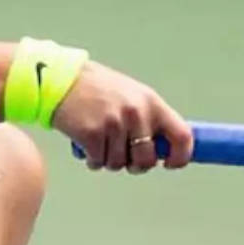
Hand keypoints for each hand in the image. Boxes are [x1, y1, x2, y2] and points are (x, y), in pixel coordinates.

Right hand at [51, 61, 194, 172]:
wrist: (61, 80)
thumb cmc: (98, 90)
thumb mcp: (132, 95)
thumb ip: (150, 119)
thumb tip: (165, 149)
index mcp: (151, 103)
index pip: (182, 135)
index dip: (181, 156)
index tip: (171, 164)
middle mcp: (136, 113)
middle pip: (147, 160)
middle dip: (135, 164)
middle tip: (123, 154)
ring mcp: (114, 124)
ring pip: (120, 164)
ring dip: (109, 159)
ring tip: (100, 139)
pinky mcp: (93, 135)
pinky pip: (99, 163)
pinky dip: (92, 159)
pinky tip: (86, 143)